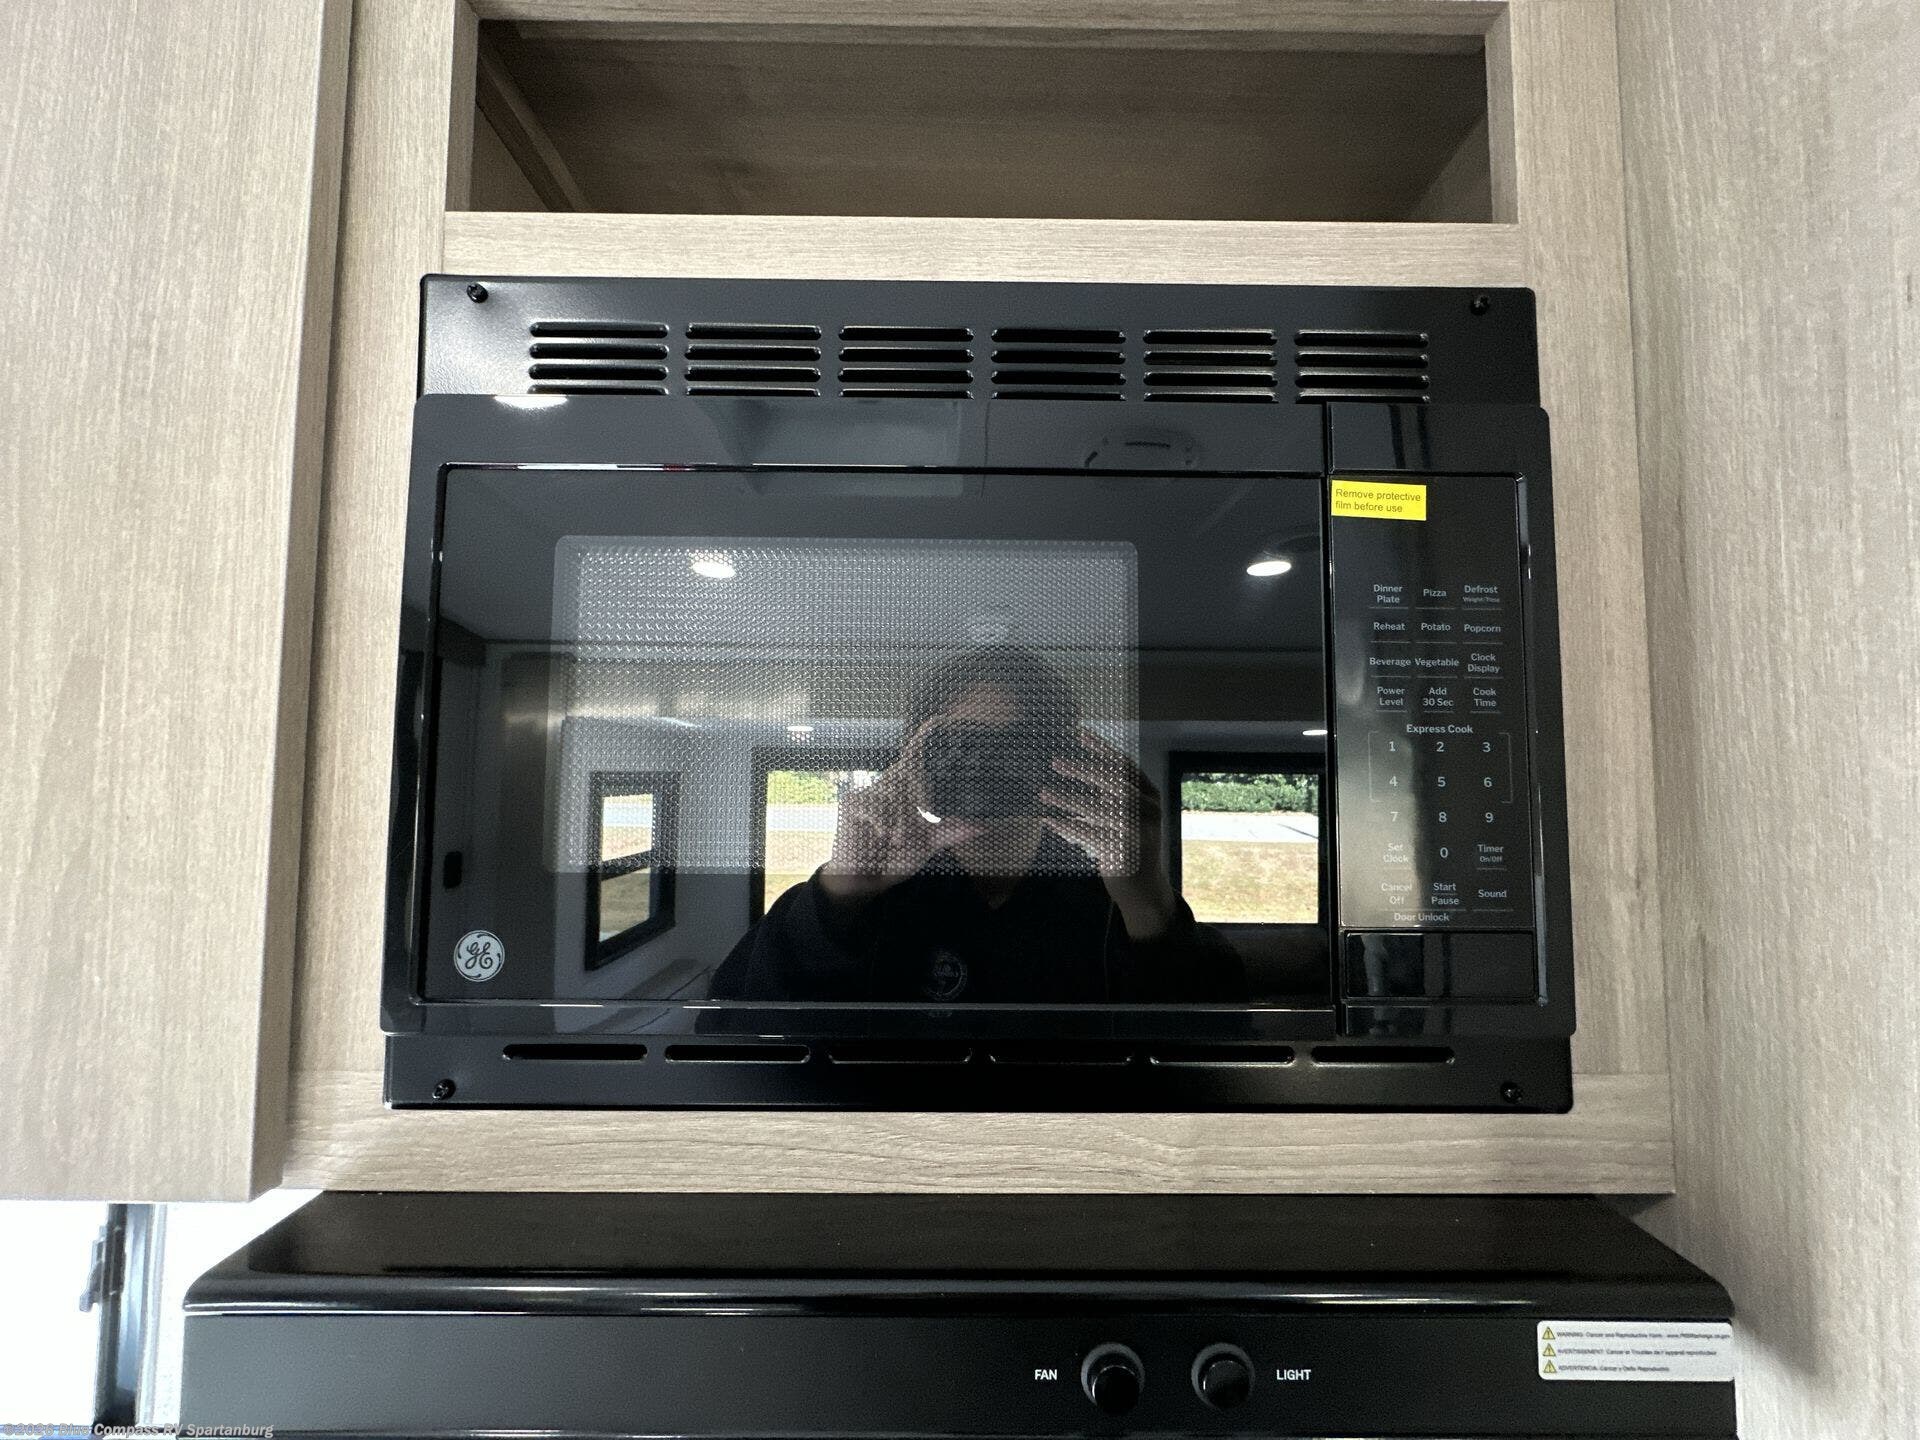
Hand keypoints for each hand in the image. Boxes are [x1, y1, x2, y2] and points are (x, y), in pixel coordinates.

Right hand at [817, 722, 980, 906]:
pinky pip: (874, 804)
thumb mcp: (927, 844)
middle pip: (908, 774)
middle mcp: (887, 786)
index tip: (938, 721)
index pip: (915, 760)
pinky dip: (883, 821)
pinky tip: (884, 833)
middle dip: (919, 798)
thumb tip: (981, 825)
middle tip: (918, 822)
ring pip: (894, 792)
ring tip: (898, 837)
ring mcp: (868, 792)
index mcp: (904, 790)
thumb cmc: (894, 857)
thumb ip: (951, 831)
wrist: (864, 881)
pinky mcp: (852, 803)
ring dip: (901, 818)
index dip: (924, 740)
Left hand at [1040, 730, 1179, 939]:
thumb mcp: (1124, 816)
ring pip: (1099, 810)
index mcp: (1150, 796)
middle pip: (1113, 782)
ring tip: (1044, 793)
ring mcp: (1140, 832)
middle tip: (1056, 762)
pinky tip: (1049, 820)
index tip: (1080, 734)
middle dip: (1083, 770)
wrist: (1145, 890)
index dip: (1102, 748)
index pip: (1125, 765)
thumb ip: (1107, 796)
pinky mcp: (1126, 853)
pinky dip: (1068, 827)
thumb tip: (1073, 768)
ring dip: (1068, 800)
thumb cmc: (1129, 847)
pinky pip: (1091, 835)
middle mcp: (1148, 811)